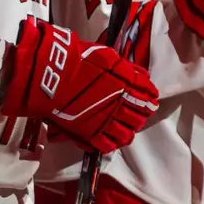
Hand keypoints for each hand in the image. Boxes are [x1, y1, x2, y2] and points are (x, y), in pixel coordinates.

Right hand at [2, 17, 156, 152]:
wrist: (54, 75)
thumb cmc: (79, 61)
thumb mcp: (108, 57)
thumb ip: (128, 69)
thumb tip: (143, 76)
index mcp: (127, 87)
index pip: (147, 98)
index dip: (150, 100)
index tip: (149, 100)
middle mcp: (120, 106)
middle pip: (140, 118)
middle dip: (140, 116)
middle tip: (135, 114)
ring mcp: (106, 122)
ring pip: (127, 135)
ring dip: (128, 131)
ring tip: (125, 128)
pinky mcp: (90, 134)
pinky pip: (108, 145)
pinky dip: (112, 143)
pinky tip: (111, 139)